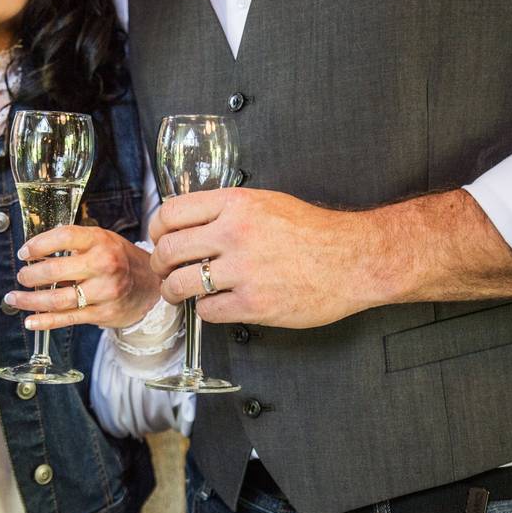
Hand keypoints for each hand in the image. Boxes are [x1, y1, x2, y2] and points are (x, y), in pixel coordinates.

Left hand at [6, 225, 161, 330]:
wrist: (149, 284)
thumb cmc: (118, 259)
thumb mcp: (101, 240)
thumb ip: (73, 242)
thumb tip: (34, 250)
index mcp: (100, 240)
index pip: (63, 237)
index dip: (38, 245)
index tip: (24, 252)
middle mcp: (103, 264)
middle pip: (55, 270)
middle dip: (30, 275)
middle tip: (21, 276)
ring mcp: (104, 291)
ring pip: (57, 299)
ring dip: (29, 300)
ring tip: (14, 298)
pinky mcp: (102, 313)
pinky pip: (67, 319)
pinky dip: (44, 321)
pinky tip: (30, 321)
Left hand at [149, 188, 384, 327]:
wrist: (355, 259)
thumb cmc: (312, 232)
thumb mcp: (266, 202)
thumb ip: (225, 210)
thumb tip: (187, 223)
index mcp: (236, 204)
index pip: (170, 213)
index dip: (157, 230)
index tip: (159, 239)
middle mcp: (235, 234)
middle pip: (168, 250)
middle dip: (159, 264)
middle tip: (164, 270)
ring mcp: (244, 270)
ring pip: (180, 284)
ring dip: (172, 291)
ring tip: (178, 292)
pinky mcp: (254, 304)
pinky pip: (207, 310)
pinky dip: (205, 310)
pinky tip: (216, 304)